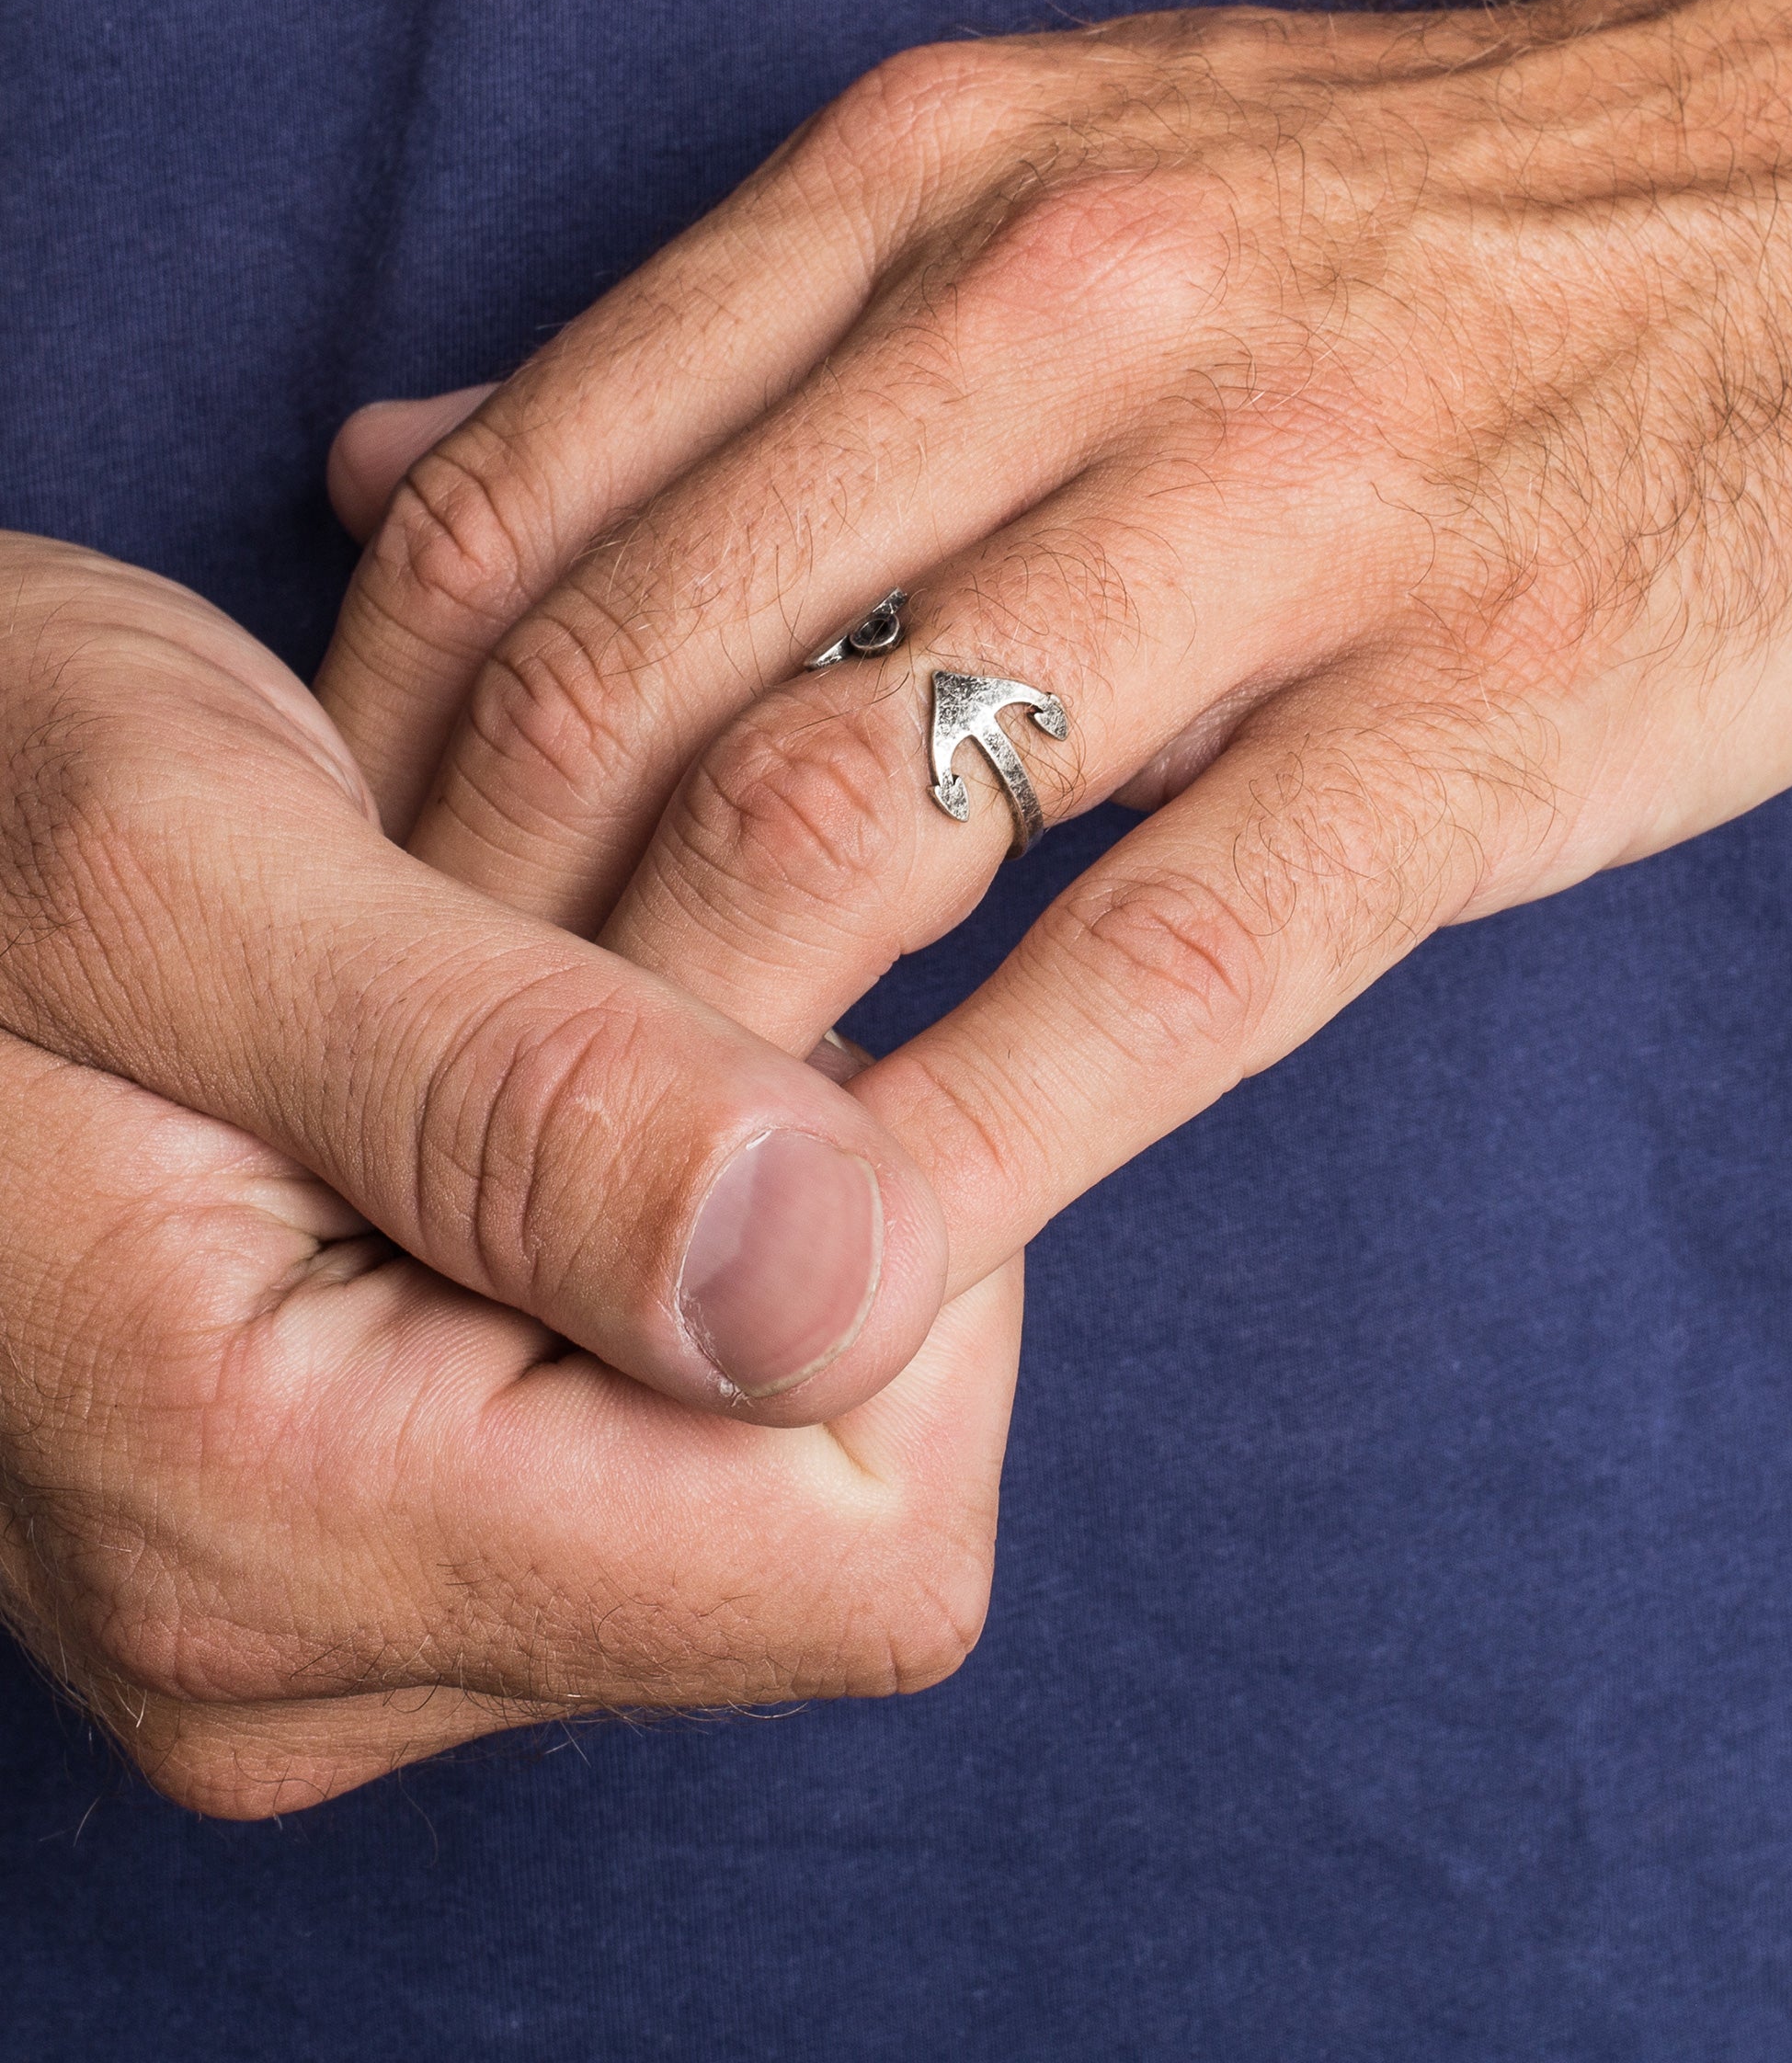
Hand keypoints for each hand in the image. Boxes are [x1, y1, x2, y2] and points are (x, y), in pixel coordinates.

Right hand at [0, 536, 1013, 1812]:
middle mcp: (298, 1640)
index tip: (744, 1013)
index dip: (895, 1251)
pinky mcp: (343, 1525)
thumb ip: (512, 1093)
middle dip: (801, 1211)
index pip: (855, 1535)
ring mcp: (319, 1605)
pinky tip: (487, 1069)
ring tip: (510, 1008)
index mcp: (265, 1520)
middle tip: (598, 977)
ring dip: (709, 1196)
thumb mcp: (181, 866)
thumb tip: (853, 1281)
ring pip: (752, 1457)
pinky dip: (632, 1218)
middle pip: (828, 1505)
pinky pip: (643, 1420)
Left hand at [318, 0, 1791, 1294]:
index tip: (357, 928)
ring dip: (686, 1059)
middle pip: (645, 679)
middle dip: (488, 950)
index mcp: (930, 178)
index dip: (383, 764)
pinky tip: (873, 1249)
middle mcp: (1070, 304)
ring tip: (620, 1200)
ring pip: (856, 817)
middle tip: (442, 1120)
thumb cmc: (1404, 218)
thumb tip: (377, 462)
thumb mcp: (1035, 165)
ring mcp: (1284, 501)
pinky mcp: (1478, 700)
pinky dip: (976, 1134)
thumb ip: (711, 338)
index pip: (527, 501)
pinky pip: (1163, 959)